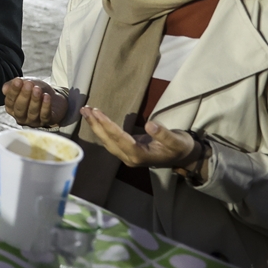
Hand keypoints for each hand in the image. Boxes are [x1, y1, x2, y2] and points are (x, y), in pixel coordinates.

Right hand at [2, 78, 67, 127]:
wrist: (53, 96)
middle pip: (20, 109)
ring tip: (37, 89)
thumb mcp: (23, 84)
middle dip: (24, 96)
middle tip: (28, 84)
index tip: (18, 81)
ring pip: (32, 112)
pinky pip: (44, 115)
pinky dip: (45, 106)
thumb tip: (5, 89)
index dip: (13, 91)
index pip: (10, 101)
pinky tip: (46, 96)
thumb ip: (12, 85)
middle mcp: (21, 117)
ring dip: (35, 100)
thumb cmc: (34, 90)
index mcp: (12, 108)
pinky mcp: (46, 122)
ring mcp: (33, 121)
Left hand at [79, 106, 204, 172]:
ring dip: (95, 126)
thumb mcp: (177, 141)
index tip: (97, 113)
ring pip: (107, 141)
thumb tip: (150, 125)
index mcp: (140, 156)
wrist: (183, 157)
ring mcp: (127, 156)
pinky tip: (95, 119)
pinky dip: (101, 129)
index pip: (120, 139)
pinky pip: (110, 141)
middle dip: (96, 125)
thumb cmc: (180, 148)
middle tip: (84, 108)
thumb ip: (164, 134)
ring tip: (85, 111)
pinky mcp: (126, 151)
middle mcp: (130, 158)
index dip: (108, 126)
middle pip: (109, 141)